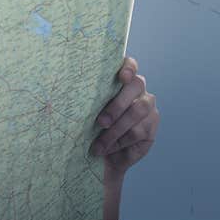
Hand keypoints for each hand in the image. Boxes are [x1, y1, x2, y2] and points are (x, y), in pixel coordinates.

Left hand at [91, 56, 159, 176]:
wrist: (101, 154)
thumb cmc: (88, 125)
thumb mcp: (84, 111)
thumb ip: (85, 100)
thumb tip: (66, 97)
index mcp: (120, 79)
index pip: (130, 65)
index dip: (128, 68)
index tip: (122, 77)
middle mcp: (137, 89)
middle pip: (136, 86)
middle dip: (117, 105)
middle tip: (100, 122)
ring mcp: (148, 106)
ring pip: (137, 111)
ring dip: (116, 129)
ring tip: (99, 144)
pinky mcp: (152, 125)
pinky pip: (139, 131)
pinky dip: (121, 141)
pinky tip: (108, 149)